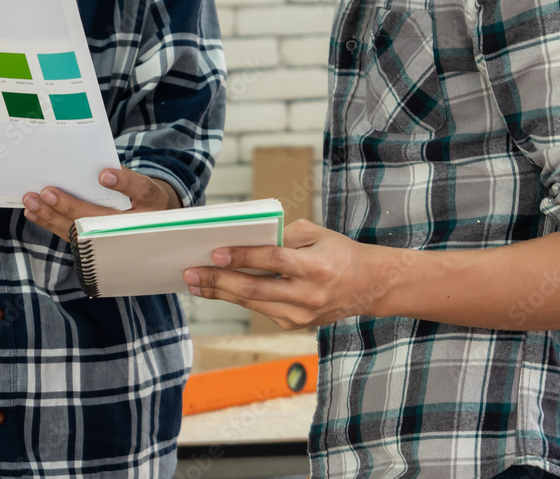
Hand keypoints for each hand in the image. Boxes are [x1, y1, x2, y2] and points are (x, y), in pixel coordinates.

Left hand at [21, 167, 180, 241]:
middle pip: (101, 217)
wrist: (152, 222)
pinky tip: (34, 213)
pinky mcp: (98, 247)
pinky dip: (50, 223)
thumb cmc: (140, 195)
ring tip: (31, 201)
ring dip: (51, 216)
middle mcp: (137, 223)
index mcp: (152, 200)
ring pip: (80, 231)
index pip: (141, 189)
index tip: (103, 175)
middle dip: (71, 206)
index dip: (123, 182)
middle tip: (47, 192)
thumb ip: (119, 173)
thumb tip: (85, 166)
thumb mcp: (140, 181)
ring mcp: (117, 239)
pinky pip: (71, 237)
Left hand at [183, 220, 386, 329]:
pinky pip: (259, 309)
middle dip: (218, 281)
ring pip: (252, 303)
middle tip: (190, 273)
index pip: (272, 261)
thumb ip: (282, 236)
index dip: (242, 257)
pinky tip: (216, 290)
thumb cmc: (338, 253)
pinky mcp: (294, 325)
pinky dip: (236, 299)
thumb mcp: (316, 234)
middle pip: (255, 289)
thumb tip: (243, 240)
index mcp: (316, 267)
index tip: (215, 253)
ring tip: (194, 283)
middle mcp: (308, 295)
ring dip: (219, 293)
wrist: (368, 286)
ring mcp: (301, 315)